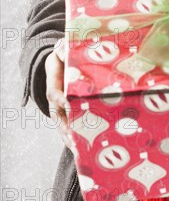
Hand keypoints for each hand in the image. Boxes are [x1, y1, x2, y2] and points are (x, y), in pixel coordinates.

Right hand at [45, 38, 75, 152]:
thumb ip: (63, 50)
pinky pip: (71, 127)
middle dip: (66, 127)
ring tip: (78, 150)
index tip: (68, 105)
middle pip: (58, 115)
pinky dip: (75, 138)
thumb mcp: (62, 49)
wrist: (61, 61)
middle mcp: (56, 98)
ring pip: (63, 125)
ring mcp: (61, 107)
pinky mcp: (70, 112)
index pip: (54, 93)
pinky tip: (82, 150)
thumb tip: (64, 50)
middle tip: (74, 139)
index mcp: (54, 82)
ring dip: (70, 137)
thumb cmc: (64, 55)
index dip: (61, 100)